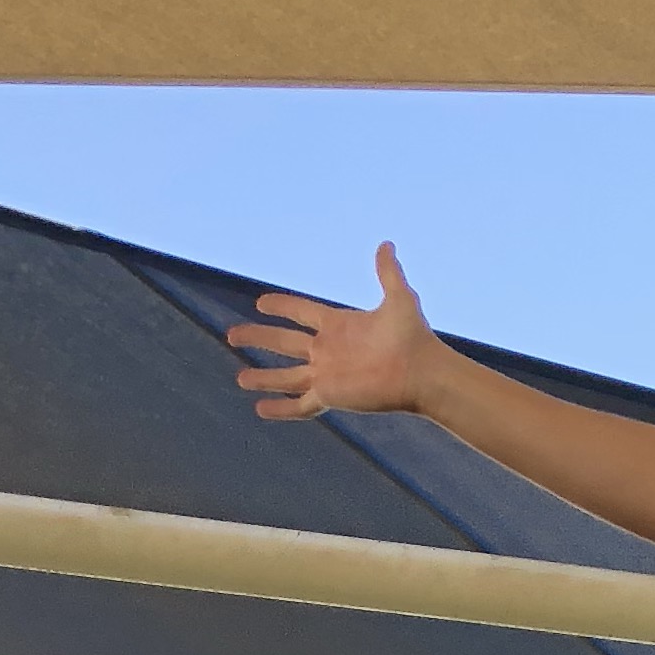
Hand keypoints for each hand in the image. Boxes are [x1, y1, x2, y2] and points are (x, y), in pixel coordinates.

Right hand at [228, 242, 444, 423]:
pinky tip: (259, 410)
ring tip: (239, 377)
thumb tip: (386, 244)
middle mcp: (328, 350)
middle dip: (258, 338)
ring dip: (263, 377)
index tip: (260, 303)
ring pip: (286, 376)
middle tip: (232, 334)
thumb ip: (388, 272)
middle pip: (284, 342)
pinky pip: (299, 404)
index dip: (282, 307)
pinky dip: (279, 408)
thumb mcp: (399, 298)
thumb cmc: (413, 338)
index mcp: (338, 325)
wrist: (422, 373)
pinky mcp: (330, 395)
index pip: (301, 312)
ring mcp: (327, 374)